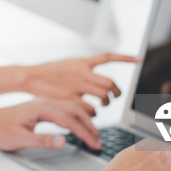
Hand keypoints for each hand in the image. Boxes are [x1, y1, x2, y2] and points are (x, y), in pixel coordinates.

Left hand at [0, 97, 100, 151]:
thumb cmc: (0, 130)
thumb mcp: (20, 139)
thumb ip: (42, 140)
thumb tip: (63, 141)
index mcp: (41, 107)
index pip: (70, 119)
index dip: (85, 132)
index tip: (94, 143)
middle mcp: (44, 102)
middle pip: (75, 109)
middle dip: (90, 125)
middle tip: (98, 141)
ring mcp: (44, 102)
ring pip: (72, 107)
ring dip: (85, 120)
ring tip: (93, 135)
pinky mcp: (42, 106)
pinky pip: (65, 108)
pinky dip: (77, 116)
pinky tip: (80, 124)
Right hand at [22, 53, 139, 104]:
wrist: (31, 77)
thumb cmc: (49, 71)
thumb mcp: (68, 63)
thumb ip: (83, 67)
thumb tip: (94, 72)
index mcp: (83, 62)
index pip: (108, 57)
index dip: (125, 58)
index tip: (139, 59)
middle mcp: (82, 72)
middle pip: (110, 82)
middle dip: (116, 92)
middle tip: (115, 96)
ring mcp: (77, 85)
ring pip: (103, 95)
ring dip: (107, 102)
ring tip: (104, 104)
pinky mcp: (71, 98)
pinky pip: (90, 107)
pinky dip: (93, 112)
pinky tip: (91, 113)